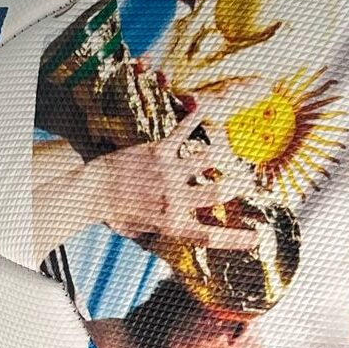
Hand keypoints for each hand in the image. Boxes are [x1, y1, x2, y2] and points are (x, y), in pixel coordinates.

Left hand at [92, 88, 262, 250]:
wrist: (93, 190)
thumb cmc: (117, 213)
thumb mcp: (144, 231)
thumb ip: (168, 228)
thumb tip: (188, 230)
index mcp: (172, 224)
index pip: (210, 236)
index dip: (236, 239)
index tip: (256, 238)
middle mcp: (175, 199)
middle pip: (220, 191)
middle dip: (239, 185)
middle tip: (247, 180)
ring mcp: (169, 173)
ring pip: (209, 159)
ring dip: (223, 153)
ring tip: (228, 151)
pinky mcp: (159, 152)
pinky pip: (185, 132)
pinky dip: (197, 117)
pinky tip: (204, 108)